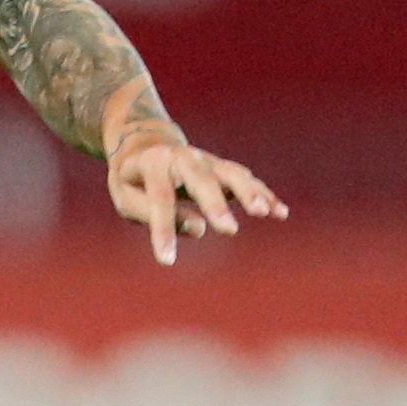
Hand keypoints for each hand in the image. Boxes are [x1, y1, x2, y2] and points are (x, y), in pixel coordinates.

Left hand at [106, 123, 286, 264]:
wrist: (148, 146)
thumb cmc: (133, 179)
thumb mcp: (126, 196)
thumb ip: (152, 213)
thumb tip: (199, 228)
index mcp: (152, 163)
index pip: (159, 198)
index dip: (163, 229)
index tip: (166, 260)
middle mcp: (184, 158)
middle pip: (201, 179)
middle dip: (216, 204)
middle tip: (229, 230)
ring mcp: (208, 161)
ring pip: (231, 175)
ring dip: (249, 193)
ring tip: (264, 212)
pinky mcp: (224, 169)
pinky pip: (247, 181)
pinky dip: (263, 194)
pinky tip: (280, 212)